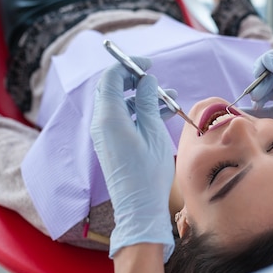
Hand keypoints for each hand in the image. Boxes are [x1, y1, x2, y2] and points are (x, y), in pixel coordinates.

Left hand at [90, 57, 174, 261]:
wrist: (139, 206)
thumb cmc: (148, 171)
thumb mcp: (153, 131)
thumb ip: (147, 101)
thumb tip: (145, 80)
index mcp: (109, 117)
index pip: (112, 77)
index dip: (129, 66)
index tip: (149, 65)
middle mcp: (102, 123)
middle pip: (113, 88)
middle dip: (135, 81)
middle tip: (156, 79)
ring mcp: (105, 134)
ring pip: (121, 104)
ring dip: (143, 97)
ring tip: (170, 97)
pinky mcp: (112, 143)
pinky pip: (124, 118)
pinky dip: (140, 112)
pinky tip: (164, 112)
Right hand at [248, 50, 272, 168]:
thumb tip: (266, 59)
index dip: (264, 64)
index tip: (258, 74)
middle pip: (269, 76)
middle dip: (260, 83)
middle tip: (257, 95)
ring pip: (267, 92)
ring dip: (258, 96)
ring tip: (257, 103)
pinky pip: (269, 109)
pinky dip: (258, 110)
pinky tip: (247, 112)